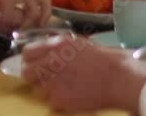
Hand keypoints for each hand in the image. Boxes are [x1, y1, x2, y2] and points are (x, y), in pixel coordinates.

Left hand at [0, 0, 50, 31]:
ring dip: (32, 22)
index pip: (9, 15)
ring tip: (21, 30)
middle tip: (3, 31)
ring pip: (39, 8)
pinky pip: (43, 0)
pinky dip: (44, 12)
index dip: (0, 27)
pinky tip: (38, 22)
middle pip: (27, 14)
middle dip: (16, 26)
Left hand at [21, 36, 145, 112]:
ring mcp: (54, 82)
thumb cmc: (104, 60)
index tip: (35, 64)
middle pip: (27, 72)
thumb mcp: (78, 44)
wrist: (118, 79)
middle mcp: (51, 62)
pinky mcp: (60, 99)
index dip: (30, 60)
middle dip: (34, 76)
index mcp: (55, 46)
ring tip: (61, 88)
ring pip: (37, 89)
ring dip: (46, 89)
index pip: (27, 53)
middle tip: (45, 79)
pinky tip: (69, 95)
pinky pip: (49, 101)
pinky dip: (57, 100)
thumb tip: (45, 51)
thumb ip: (58, 47)